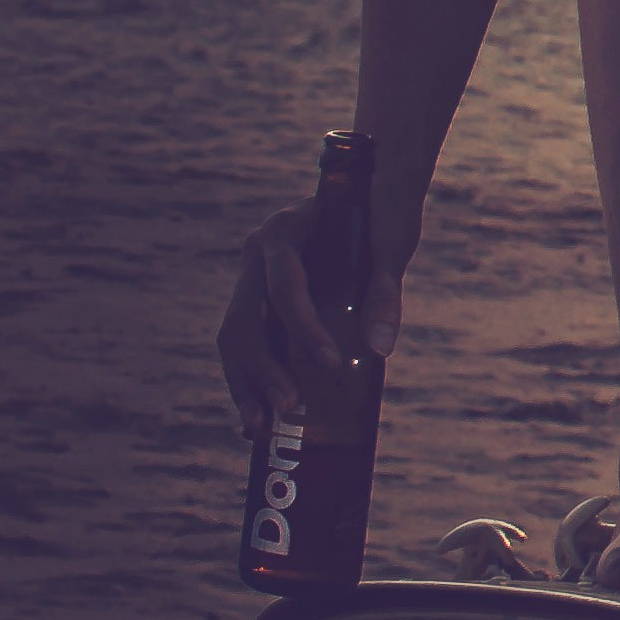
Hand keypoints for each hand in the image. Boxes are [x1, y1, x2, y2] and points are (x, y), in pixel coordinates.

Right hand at [219, 204, 399, 438]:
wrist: (362, 192)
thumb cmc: (378, 216)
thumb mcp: (387, 248)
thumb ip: (384, 292)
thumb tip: (381, 348)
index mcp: (284, 232)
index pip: (285, 286)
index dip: (303, 327)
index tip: (330, 362)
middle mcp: (255, 255)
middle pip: (245, 318)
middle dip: (263, 367)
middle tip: (289, 406)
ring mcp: (248, 280)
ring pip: (233, 338)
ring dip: (244, 383)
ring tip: (259, 428)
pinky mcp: (253, 303)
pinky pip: (241, 345)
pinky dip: (247, 380)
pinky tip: (256, 417)